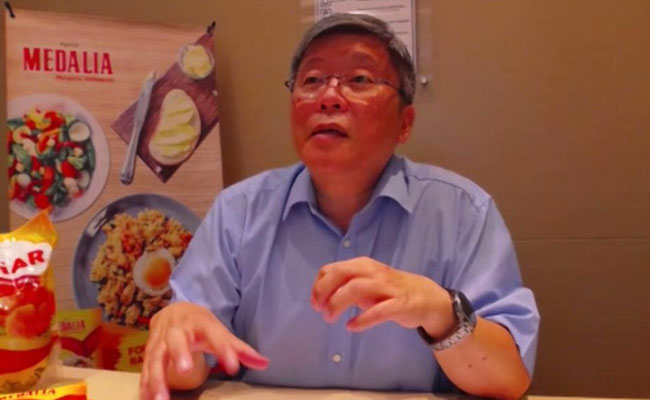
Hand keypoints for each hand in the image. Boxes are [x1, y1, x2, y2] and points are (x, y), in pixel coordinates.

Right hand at [140, 302, 268, 399]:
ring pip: (155, 357)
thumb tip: (264, 364)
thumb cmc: (200, 324)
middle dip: (180, 354)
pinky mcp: (148, 350)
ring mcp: (160, 339)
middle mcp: (178, 329)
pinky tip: (146, 399)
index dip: (223, 350)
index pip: (214, 334)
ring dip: (157, 378)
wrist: (173, 310)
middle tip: (186, 370)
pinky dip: (144, 384)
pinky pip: (144, 367)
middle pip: (177, 339)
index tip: (232, 367)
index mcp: (200, 323)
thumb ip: (239, 349)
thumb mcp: (220, 331)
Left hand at [310, 257, 453, 336]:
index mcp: (363, 265)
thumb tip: (321, 296)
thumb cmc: (391, 291)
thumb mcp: (366, 284)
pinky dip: (363, 319)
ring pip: (357, 288)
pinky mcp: (400, 304)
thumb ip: (345, 286)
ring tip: (330, 318)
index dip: (319, 285)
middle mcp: (374, 272)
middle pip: (343, 274)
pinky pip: (379, 310)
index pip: (333, 269)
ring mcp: (388, 287)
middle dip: (326, 290)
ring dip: (339, 303)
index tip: (314, 302)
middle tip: (318, 309)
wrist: (428, 298)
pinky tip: (352, 326)